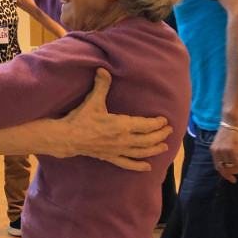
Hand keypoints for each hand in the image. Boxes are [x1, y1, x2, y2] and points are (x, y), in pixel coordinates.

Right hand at [49, 68, 172, 170]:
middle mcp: (123, 140)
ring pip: (141, 152)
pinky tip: (147, 167)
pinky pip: (127, 163)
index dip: (157, 123)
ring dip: (155, 149)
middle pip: (148, 139)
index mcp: (122, 125)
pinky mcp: (110, 157)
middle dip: (160, 135)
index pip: (146, 125)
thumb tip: (103, 69)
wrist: (68, 137)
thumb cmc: (81, 119)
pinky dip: (138, 166)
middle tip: (169, 131)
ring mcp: (118, 150)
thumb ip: (101, 85)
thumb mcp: (93, 101)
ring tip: (164, 147)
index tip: (164, 120)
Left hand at [209, 126, 237, 182]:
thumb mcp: (224, 142)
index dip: (225, 174)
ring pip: (232, 168)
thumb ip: (225, 151)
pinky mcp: (231, 150)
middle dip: (234, 173)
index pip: (218, 167)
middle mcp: (217, 152)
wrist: (232, 120)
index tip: (232, 179)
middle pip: (224, 169)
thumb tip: (232, 161)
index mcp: (214, 150)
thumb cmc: (231, 129)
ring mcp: (223, 152)